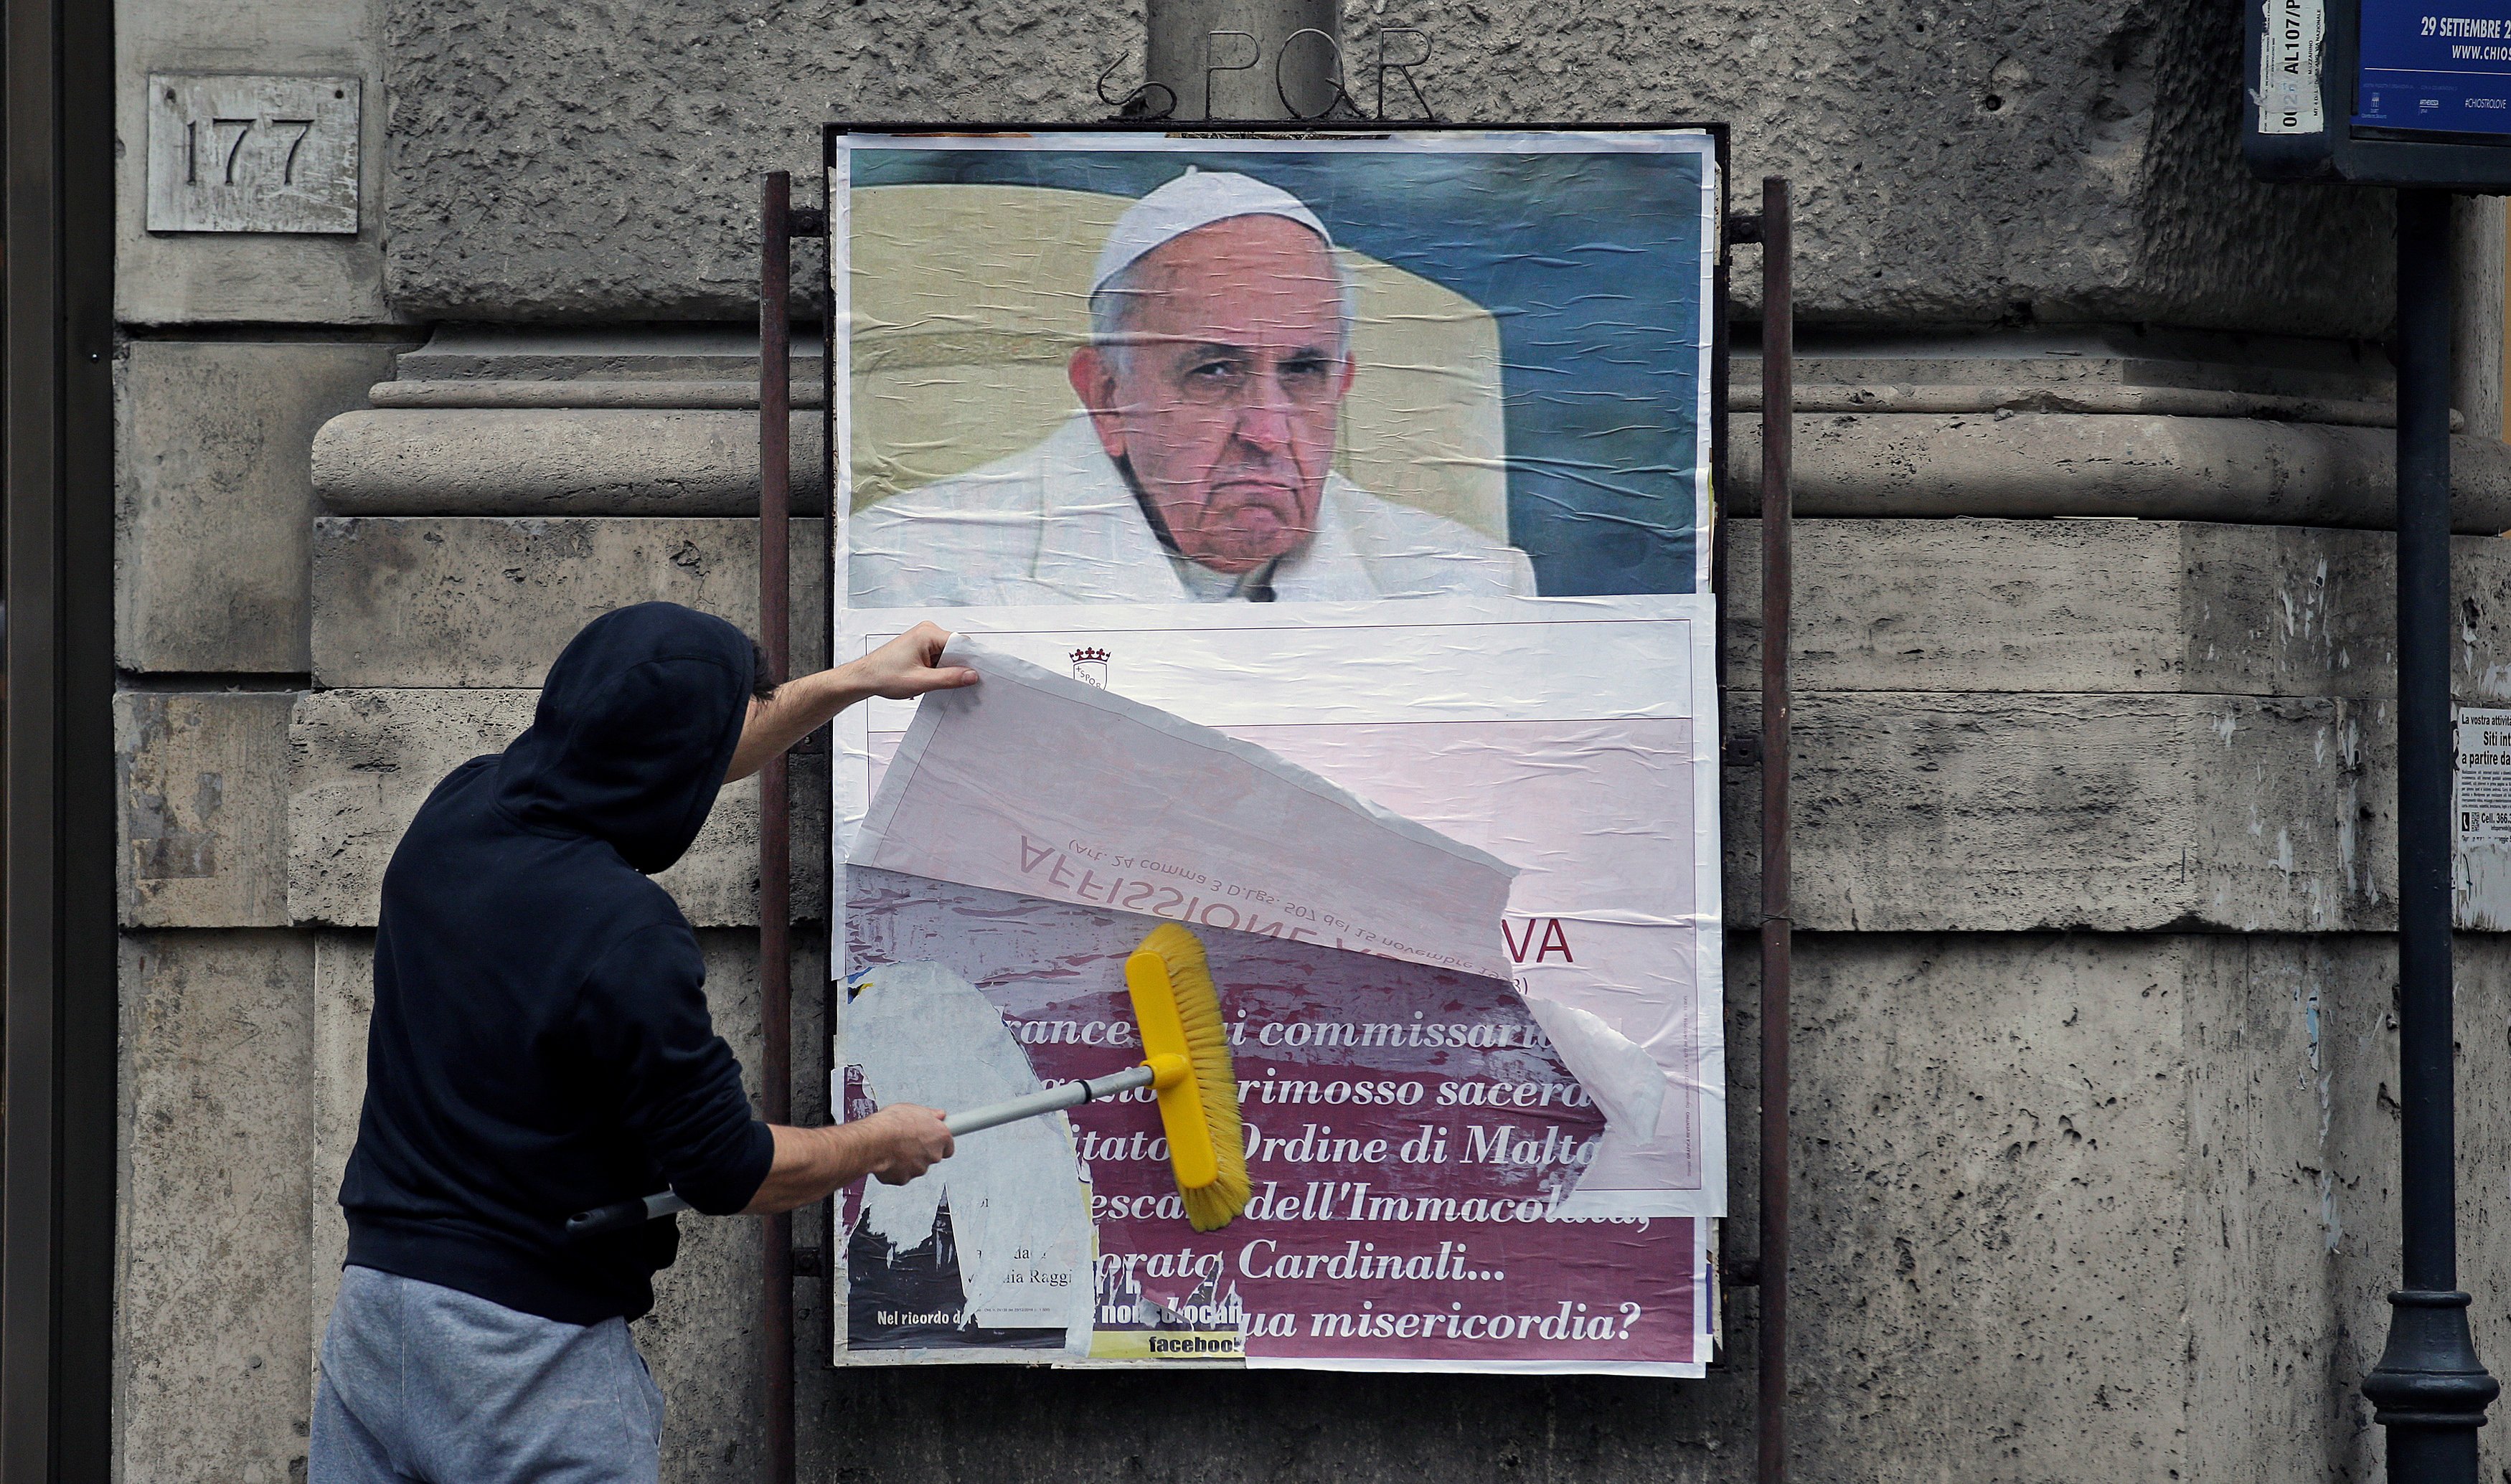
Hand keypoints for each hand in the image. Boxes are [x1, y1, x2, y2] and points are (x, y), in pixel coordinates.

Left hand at [722, 621, 977, 783]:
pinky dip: (940, 671)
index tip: (982, 676)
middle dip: (960, 668)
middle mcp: (928, 631)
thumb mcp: (921, 681)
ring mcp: (924, 639)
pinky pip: (939, 658)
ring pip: (949, 656)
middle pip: (957, 650)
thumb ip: (949, 678)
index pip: (962, 644)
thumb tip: (974, 676)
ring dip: (949, 672)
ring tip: (945, 687)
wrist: (862, 679)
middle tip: (967, 687)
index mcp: (929, 633)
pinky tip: (936, 684)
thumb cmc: (884, 677)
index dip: (973, 661)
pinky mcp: (920, 648)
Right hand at [860, 1103, 954, 1184]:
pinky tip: (887, 1156)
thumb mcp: (913, 1109)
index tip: (933, 1140)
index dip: (938, 1142)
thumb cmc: (892, 1124)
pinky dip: (895, 1168)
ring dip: (908, 1159)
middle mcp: (933, 1155)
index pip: (948, 1146)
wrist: (874, 1141)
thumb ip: (929, 1115)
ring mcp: (919, 1169)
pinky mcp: (904, 1179)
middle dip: (921, 1150)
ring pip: (916, 1166)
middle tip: (907, 1140)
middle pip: (931, 1156)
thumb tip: (938, 1115)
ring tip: (894, 1147)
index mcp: (940, 1136)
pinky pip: (901, 1174)